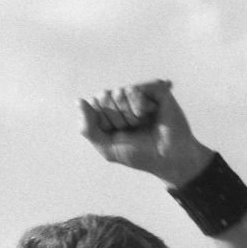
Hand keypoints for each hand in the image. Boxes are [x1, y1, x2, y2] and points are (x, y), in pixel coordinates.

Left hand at [78, 80, 213, 186]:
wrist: (167, 159)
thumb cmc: (139, 154)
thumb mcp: (107, 147)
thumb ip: (88, 128)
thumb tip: (79, 101)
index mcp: (110, 111)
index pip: (93, 104)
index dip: (104, 122)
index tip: (118, 134)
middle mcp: (123, 100)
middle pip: (104, 96)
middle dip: (116, 118)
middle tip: (132, 129)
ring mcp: (139, 93)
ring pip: (118, 92)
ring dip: (128, 115)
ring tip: (142, 122)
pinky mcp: (154, 89)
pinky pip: (134, 89)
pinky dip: (139, 107)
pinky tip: (151, 114)